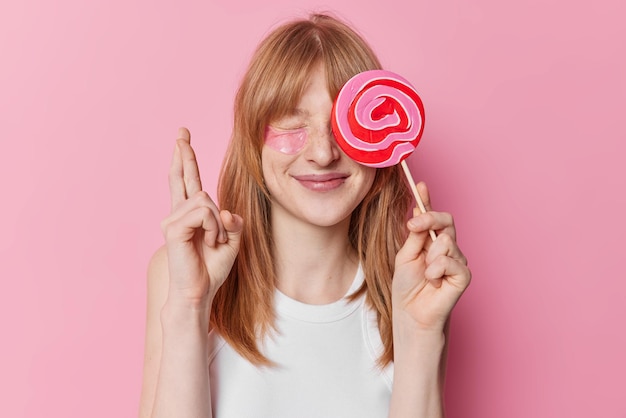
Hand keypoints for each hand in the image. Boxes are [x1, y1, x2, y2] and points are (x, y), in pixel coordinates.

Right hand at [160, 127, 242, 307]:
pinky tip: (209, 242)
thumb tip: (225, 210)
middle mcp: (179, 213)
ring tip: (214, 242)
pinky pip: (204, 213)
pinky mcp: (173, 228)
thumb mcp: (231, 241)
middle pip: (182, 176)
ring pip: (206, 200)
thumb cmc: (211, 269)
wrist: (199, 292)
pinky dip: (214, 229)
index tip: (182, 139)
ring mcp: (173, 219)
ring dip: (219, 224)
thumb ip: (233, 222)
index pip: (187, 181)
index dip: (185, 160)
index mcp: (191, 214)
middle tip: (182, 131)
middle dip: (184, 153)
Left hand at [392, 182, 470, 331]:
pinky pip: (452, 261)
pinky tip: (433, 281)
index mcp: (431, 241)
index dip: (427, 200)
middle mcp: (447, 248)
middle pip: (446, 221)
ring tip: (425, 274)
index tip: (420, 185)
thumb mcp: (405, 254)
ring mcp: (457, 261)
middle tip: (412, 225)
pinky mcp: (463, 275)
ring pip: (447, 241)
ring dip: (430, 257)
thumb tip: (418, 206)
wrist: (410, 313)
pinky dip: (437, 269)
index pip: (433, 217)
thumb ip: (415, 233)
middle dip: (428, 218)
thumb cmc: (406, 287)